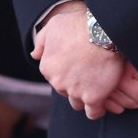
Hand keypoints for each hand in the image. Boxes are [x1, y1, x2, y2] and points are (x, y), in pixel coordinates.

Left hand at [32, 1, 125, 116]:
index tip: (78, 68)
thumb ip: (41, 41)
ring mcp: (75, 91)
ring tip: (97, 89)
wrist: (103, 31)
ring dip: (85, 98)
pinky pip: (94, 112)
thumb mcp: (54, 26)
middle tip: (90, 75)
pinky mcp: (93, 97)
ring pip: (78, 103)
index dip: (67, 74)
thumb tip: (35, 55)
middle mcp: (58, 82)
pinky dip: (97, 109)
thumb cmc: (80, 25)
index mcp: (47, 67)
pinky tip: (102, 102)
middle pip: (66, 91)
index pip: (55, 78)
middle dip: (75, 86)